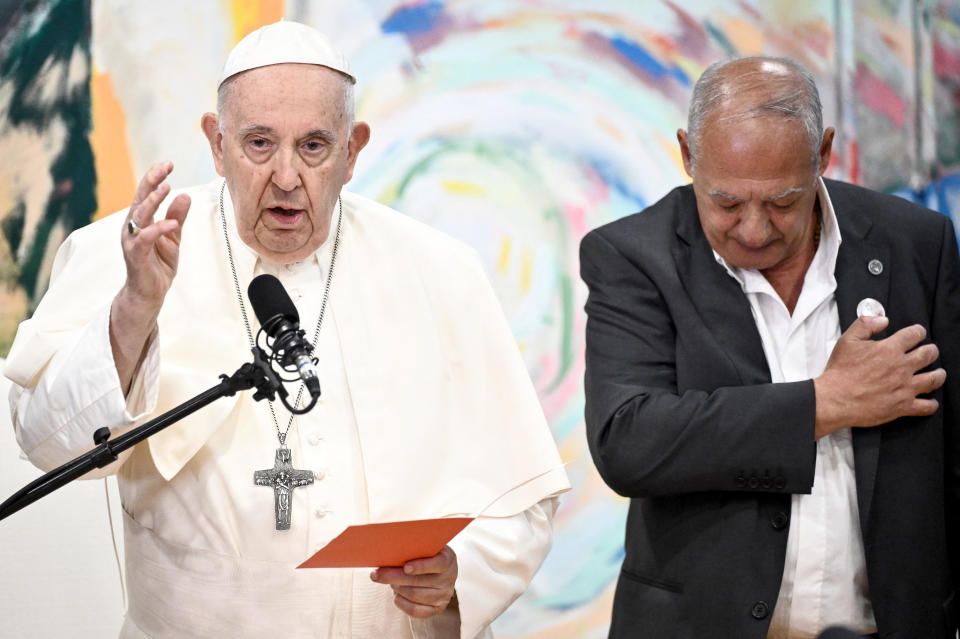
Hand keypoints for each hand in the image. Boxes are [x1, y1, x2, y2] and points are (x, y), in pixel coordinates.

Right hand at [119, 161, 190, 309]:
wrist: (150, 293)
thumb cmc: (158, 263)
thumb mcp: (173, 237)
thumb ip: (177, 216)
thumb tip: (185, 195)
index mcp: (141, 220)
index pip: (146, 193)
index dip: (155, 177)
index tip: (168, 163)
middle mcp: (133, 227)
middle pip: (140, 199)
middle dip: (152, 181)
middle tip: (165, 167)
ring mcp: (132, 241)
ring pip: (139, 216)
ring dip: (153, 201)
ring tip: (167, 188)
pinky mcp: (136, 256)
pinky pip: (144, 240)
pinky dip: (157, 230)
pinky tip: (171, 224)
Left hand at [370, 545, 457, 618]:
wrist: (440, 571)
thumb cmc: (427, 555)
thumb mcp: (426, 547)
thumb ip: (414, 547)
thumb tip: (389, 549)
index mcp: (448, 560)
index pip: (438, 564)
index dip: (421, 566)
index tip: (405, 567)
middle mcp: (449, 579)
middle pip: (419, 581)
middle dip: (395, 577)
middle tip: (377, 574)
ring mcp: (444, 595)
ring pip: (415, 595)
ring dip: (397, 588)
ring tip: (388, 582)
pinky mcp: (437, 608)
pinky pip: (416, 610)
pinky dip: (402, 603)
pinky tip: (396, 596)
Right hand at [814, 315, 945, 437]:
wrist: (834, 399)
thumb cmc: (839, 372)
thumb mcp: (847, 341)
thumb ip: (865, 324)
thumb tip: (882, 319)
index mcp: (889, 349)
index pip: (914, 334)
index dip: (918, 331)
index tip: (917, 333)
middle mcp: (901, 367)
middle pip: (929, 354)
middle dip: (931, 350)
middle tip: (929, 351)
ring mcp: (904, 387)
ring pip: (934, 379)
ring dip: (938, 374)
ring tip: (937, 373)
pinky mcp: (903, 406)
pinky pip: (927, 406)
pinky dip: (931, 404)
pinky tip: (929, 401)